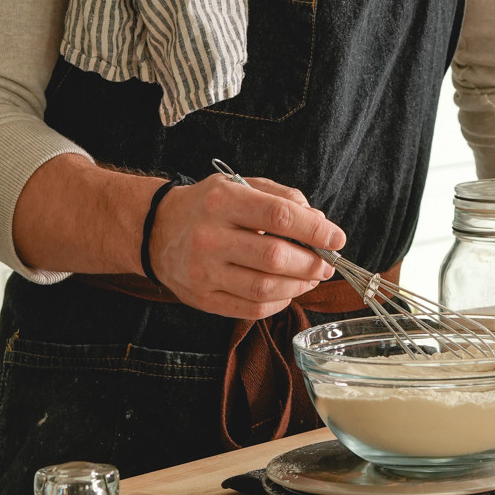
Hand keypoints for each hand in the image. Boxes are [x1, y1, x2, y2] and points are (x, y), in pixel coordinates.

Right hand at [147, 174, 346, 319]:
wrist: (156, 230)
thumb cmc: (208, 207)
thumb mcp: (240, 185)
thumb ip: (282, 198)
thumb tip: (318, 221)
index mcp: (222, 201)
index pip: (279, 216)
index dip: (315, 230)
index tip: (337, 237)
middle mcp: (209, 237)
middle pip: (274, 257)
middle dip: (311, 263)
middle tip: (326, 264)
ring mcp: (203, 271)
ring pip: (265, 289)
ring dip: (298, 286)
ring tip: (310, 278)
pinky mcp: (201, 298)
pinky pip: (251, 309)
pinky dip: (278, 303)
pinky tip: (286, 292)